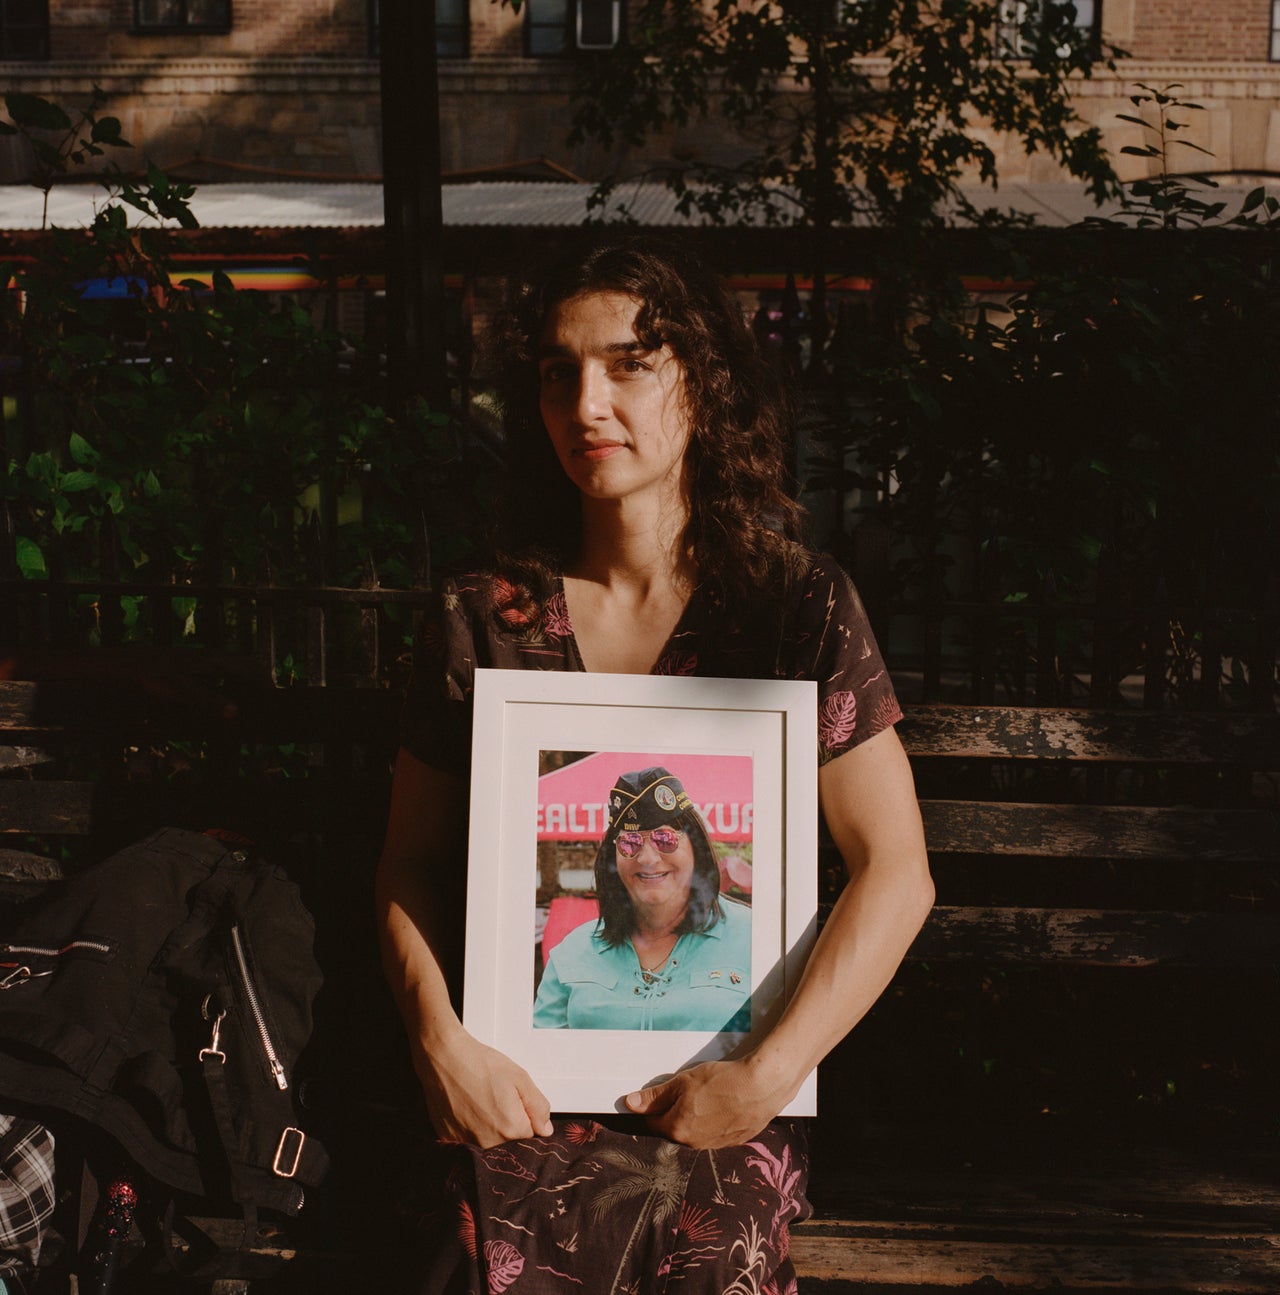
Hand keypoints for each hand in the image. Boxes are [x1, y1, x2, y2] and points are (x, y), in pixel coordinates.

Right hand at [414, 1029, 553, 1148]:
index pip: (530, 1134)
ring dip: (488, 1125)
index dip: (525, 1115)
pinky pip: (467, 1138)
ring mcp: (467, 1143)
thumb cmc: (480, 1064)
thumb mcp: (520, 1078)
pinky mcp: (449, 1138)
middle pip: (508, 1140)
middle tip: (494, 1097)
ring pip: (488, 1141)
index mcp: (511, 1129)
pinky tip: (465, 1106)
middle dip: (507, 1122)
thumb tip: (545, 1129)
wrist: (444, 1058)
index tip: (514, 1101)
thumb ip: (538, 1106)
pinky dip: (469, 1126)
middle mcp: (489, 1143)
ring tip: (478, 1099)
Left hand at [624, 1056, 794, 1148]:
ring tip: (704, 1098)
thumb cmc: (722, 1081)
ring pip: (693, 1133)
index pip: (652, 1124)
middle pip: (673, 1130)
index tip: (652, 1100)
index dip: (649, 1110)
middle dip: (671, 1114)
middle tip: (682, 1094)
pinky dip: (712, 1123)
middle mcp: (693, 1144)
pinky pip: (713, 1134)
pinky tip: (720, 1107)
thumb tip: (629, 1104)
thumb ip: (655, 1096)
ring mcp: (714, 1145)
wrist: (762, 1087)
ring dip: (693, 1119)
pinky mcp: (732, 1142)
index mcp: (677, 1129)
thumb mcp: (683, 1082)